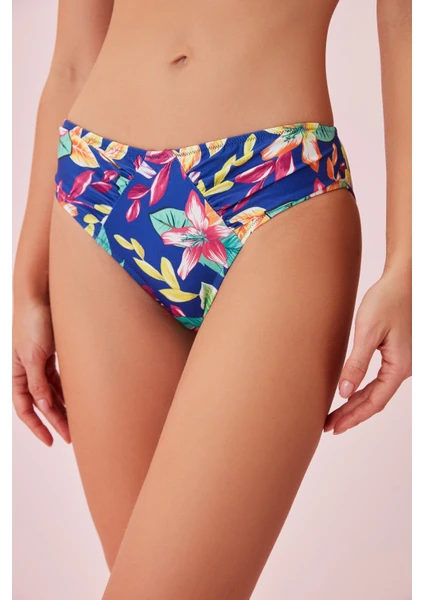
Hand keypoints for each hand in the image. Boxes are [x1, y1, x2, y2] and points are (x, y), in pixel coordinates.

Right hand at [12, 300, 70, 445]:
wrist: (41, 295)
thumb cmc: (32, 323)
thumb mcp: (34, 356)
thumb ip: (38, 382)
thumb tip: (43, 407)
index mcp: (17, 373)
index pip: (25, 407)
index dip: (37, 426)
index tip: (51, 440)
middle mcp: (28, 370)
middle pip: (42, 402)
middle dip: (56, 420)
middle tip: (72, 436)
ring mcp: (41, 362)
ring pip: (53, 391)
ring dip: (64, 406)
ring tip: (79, 421)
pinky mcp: (53, 353)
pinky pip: (61, 377)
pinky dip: (68, 389)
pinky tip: (80, 398)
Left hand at [324, 267, 411, 434]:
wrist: (404, 280)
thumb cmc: (387, 300)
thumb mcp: (368, 332)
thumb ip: (357, 364)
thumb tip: (344, 392)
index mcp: (399, 367)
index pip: (374, 402)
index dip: (353, 416)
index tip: (334, 427)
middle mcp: (404, 368)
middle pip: (375, 400)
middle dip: (352, 415)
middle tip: (329, 426)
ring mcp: (402, 362)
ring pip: (378, 392)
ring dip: (357, 405)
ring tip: (337, 415)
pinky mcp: (397, 354)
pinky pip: (380, 380)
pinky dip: (364, 390)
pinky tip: (352, 394)